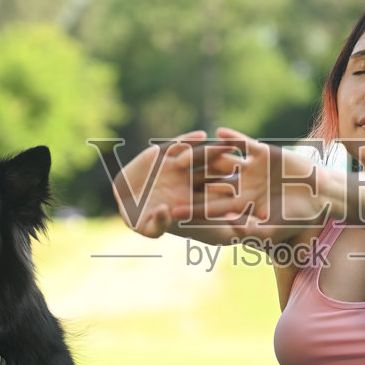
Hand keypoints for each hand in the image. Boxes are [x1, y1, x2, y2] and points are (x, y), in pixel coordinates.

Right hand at [111, 131, 237, 237]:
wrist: (123, 199)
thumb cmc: (138, 219)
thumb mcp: (148, 229)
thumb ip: (158, 225)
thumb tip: (165, 212)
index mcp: (189, 201)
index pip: (209, 198)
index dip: (221, 195)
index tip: (237, 192)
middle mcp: (187, 182)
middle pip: (210, 175)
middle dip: (224, 170)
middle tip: (241, 164)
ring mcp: (176, 167)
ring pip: (199, 157)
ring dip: (213, 151)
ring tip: (228, 144)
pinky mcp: (163, 154)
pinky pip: (178, 145)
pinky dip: (188, 140)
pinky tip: (200, 135)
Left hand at [186, 127, 326, 239]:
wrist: (320, 195)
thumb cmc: (299, 217)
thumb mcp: (274, 228)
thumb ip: (253, 230)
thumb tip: (232, 230)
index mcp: (241, 204)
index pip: (212, 207)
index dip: (193, 208)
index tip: (172, 211)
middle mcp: (242, 185)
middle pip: (211, 181)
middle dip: (191, 180)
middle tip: (168, 178)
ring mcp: (251, 168)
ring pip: (223, 160)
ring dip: (206, 155)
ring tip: (186, 150)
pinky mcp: (263, 153)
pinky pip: (243, 144)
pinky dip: (231, 138)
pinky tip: (216, 133)